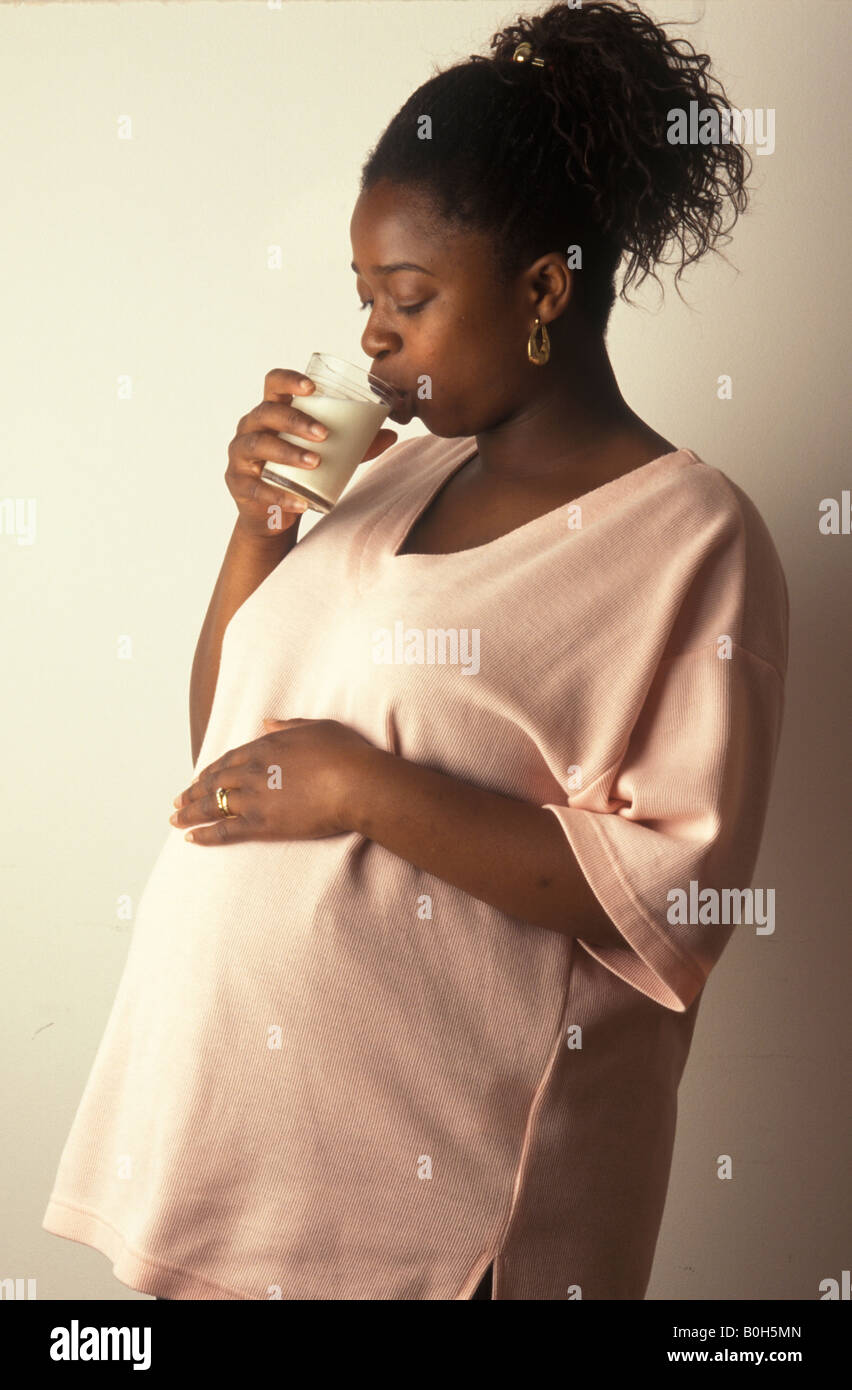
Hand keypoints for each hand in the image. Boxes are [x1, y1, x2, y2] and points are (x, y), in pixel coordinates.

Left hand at [170, 717, 375, 842]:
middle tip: (177, 802)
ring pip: (212, 805)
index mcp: (265, 746)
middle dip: (193, 792)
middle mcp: (252, 771)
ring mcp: (254, 798)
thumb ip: (288, 725)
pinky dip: (205, 835)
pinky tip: (191, 838)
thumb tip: (266, 721)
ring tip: (175, 820)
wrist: (355, 782)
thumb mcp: (317, 727)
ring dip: (190, 813)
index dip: (211, 770)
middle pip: (214, 782)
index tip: (199, 777)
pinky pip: (224, 831)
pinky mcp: (261, 824)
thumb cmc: (344, 753)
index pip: (228, 759)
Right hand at [227, 368, 398, 542]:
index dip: (289, 380)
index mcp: (272, 412)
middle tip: (324, 434)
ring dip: (288, 452)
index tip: (313, 388)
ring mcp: (241, 456)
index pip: (274, 383)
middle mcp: (251, 428)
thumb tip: (391, 434)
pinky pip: (257, 487)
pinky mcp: (239, 485)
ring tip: (315, 462)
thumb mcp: (327, 453)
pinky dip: (280, 495)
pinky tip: (301, 502)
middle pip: (267, 413)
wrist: (271, 511)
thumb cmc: (298, 472)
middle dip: (296, 421)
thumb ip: (356, 444)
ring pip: (259, 446)